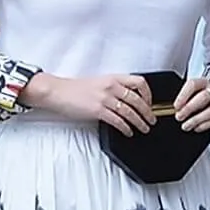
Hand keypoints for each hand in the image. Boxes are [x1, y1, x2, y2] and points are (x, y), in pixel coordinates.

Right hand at [23, 73, 153, 135]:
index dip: (148, 94)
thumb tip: (129, 98)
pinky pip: (117, 121)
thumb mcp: (99, 82)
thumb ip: (115, 87)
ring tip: (144, 128)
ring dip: (139, 122)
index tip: (150, 103)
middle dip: (147, 112)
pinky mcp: (97, 110)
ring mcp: (105, 99)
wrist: (57, 92)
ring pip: (130, 112)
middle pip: (138, 100)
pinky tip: (128, 131)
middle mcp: (111, 87)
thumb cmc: (76, 88)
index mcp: (113, 78)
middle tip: (152, 120)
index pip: (140, 82)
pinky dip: (126, 128)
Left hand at [174, 78, 209, 131]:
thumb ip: (185, 99)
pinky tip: (196, 127)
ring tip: (186, 125)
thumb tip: (176, 109)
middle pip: (204, 97)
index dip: (183, 96)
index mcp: (204, 83)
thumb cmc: (204, 95)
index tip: (176, 106)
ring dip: (196, 119)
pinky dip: (204, 125)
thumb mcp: (194, 92)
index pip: (193, 85)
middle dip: (189, 108)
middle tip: (179, 116)